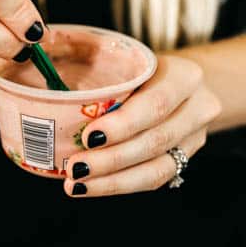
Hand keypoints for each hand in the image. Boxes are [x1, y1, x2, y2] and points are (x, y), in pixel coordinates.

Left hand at [63, 54, 221, 197]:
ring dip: (112, 180)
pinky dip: (120, 185)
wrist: (186, 84)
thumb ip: (104, 70)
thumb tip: (47, 77)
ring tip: (77, 183)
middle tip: (75, 167)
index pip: (156, 103)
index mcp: (186, 76)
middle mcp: (198, 108)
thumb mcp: (133, 60)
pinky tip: (91, 187)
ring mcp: (195, 138)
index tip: (88, 136)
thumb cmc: (147, 68)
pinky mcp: (185, 159)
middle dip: (111, 159)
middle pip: (155, 140)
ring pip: (156, 168)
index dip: (123, 124)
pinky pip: (154, 179)